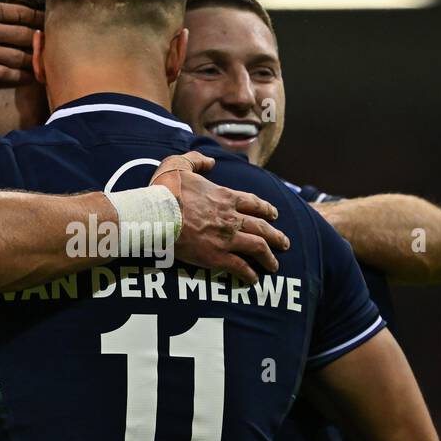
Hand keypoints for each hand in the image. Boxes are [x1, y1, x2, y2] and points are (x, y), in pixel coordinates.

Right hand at [0, 0, 43, 83]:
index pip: (20, 12)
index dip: (38, 17)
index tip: (49, 21)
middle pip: (24, 35)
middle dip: (41, 40)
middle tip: (54, 43)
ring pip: (18, 56)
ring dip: (34, 60)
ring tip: (46, 62)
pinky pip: (4, 73)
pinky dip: (20, 75)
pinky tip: (30, 76)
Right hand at [150, 151, 288, 283]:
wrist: (156, 215)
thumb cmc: (164, 190)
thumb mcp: (179, 164)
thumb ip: (196, 160)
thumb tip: (210, 162)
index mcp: (225, 196)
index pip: (254, 203)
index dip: (267, 210)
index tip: (274, 216)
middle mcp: (231, 217)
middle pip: (262, 227)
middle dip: (276, 236)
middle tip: (284, 243)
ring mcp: (225, 238)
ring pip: (257, 247)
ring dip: (268, 257)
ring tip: (274, 265)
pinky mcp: (216, 257)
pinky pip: (239, 267)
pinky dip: (249, 274)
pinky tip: (253, 280)